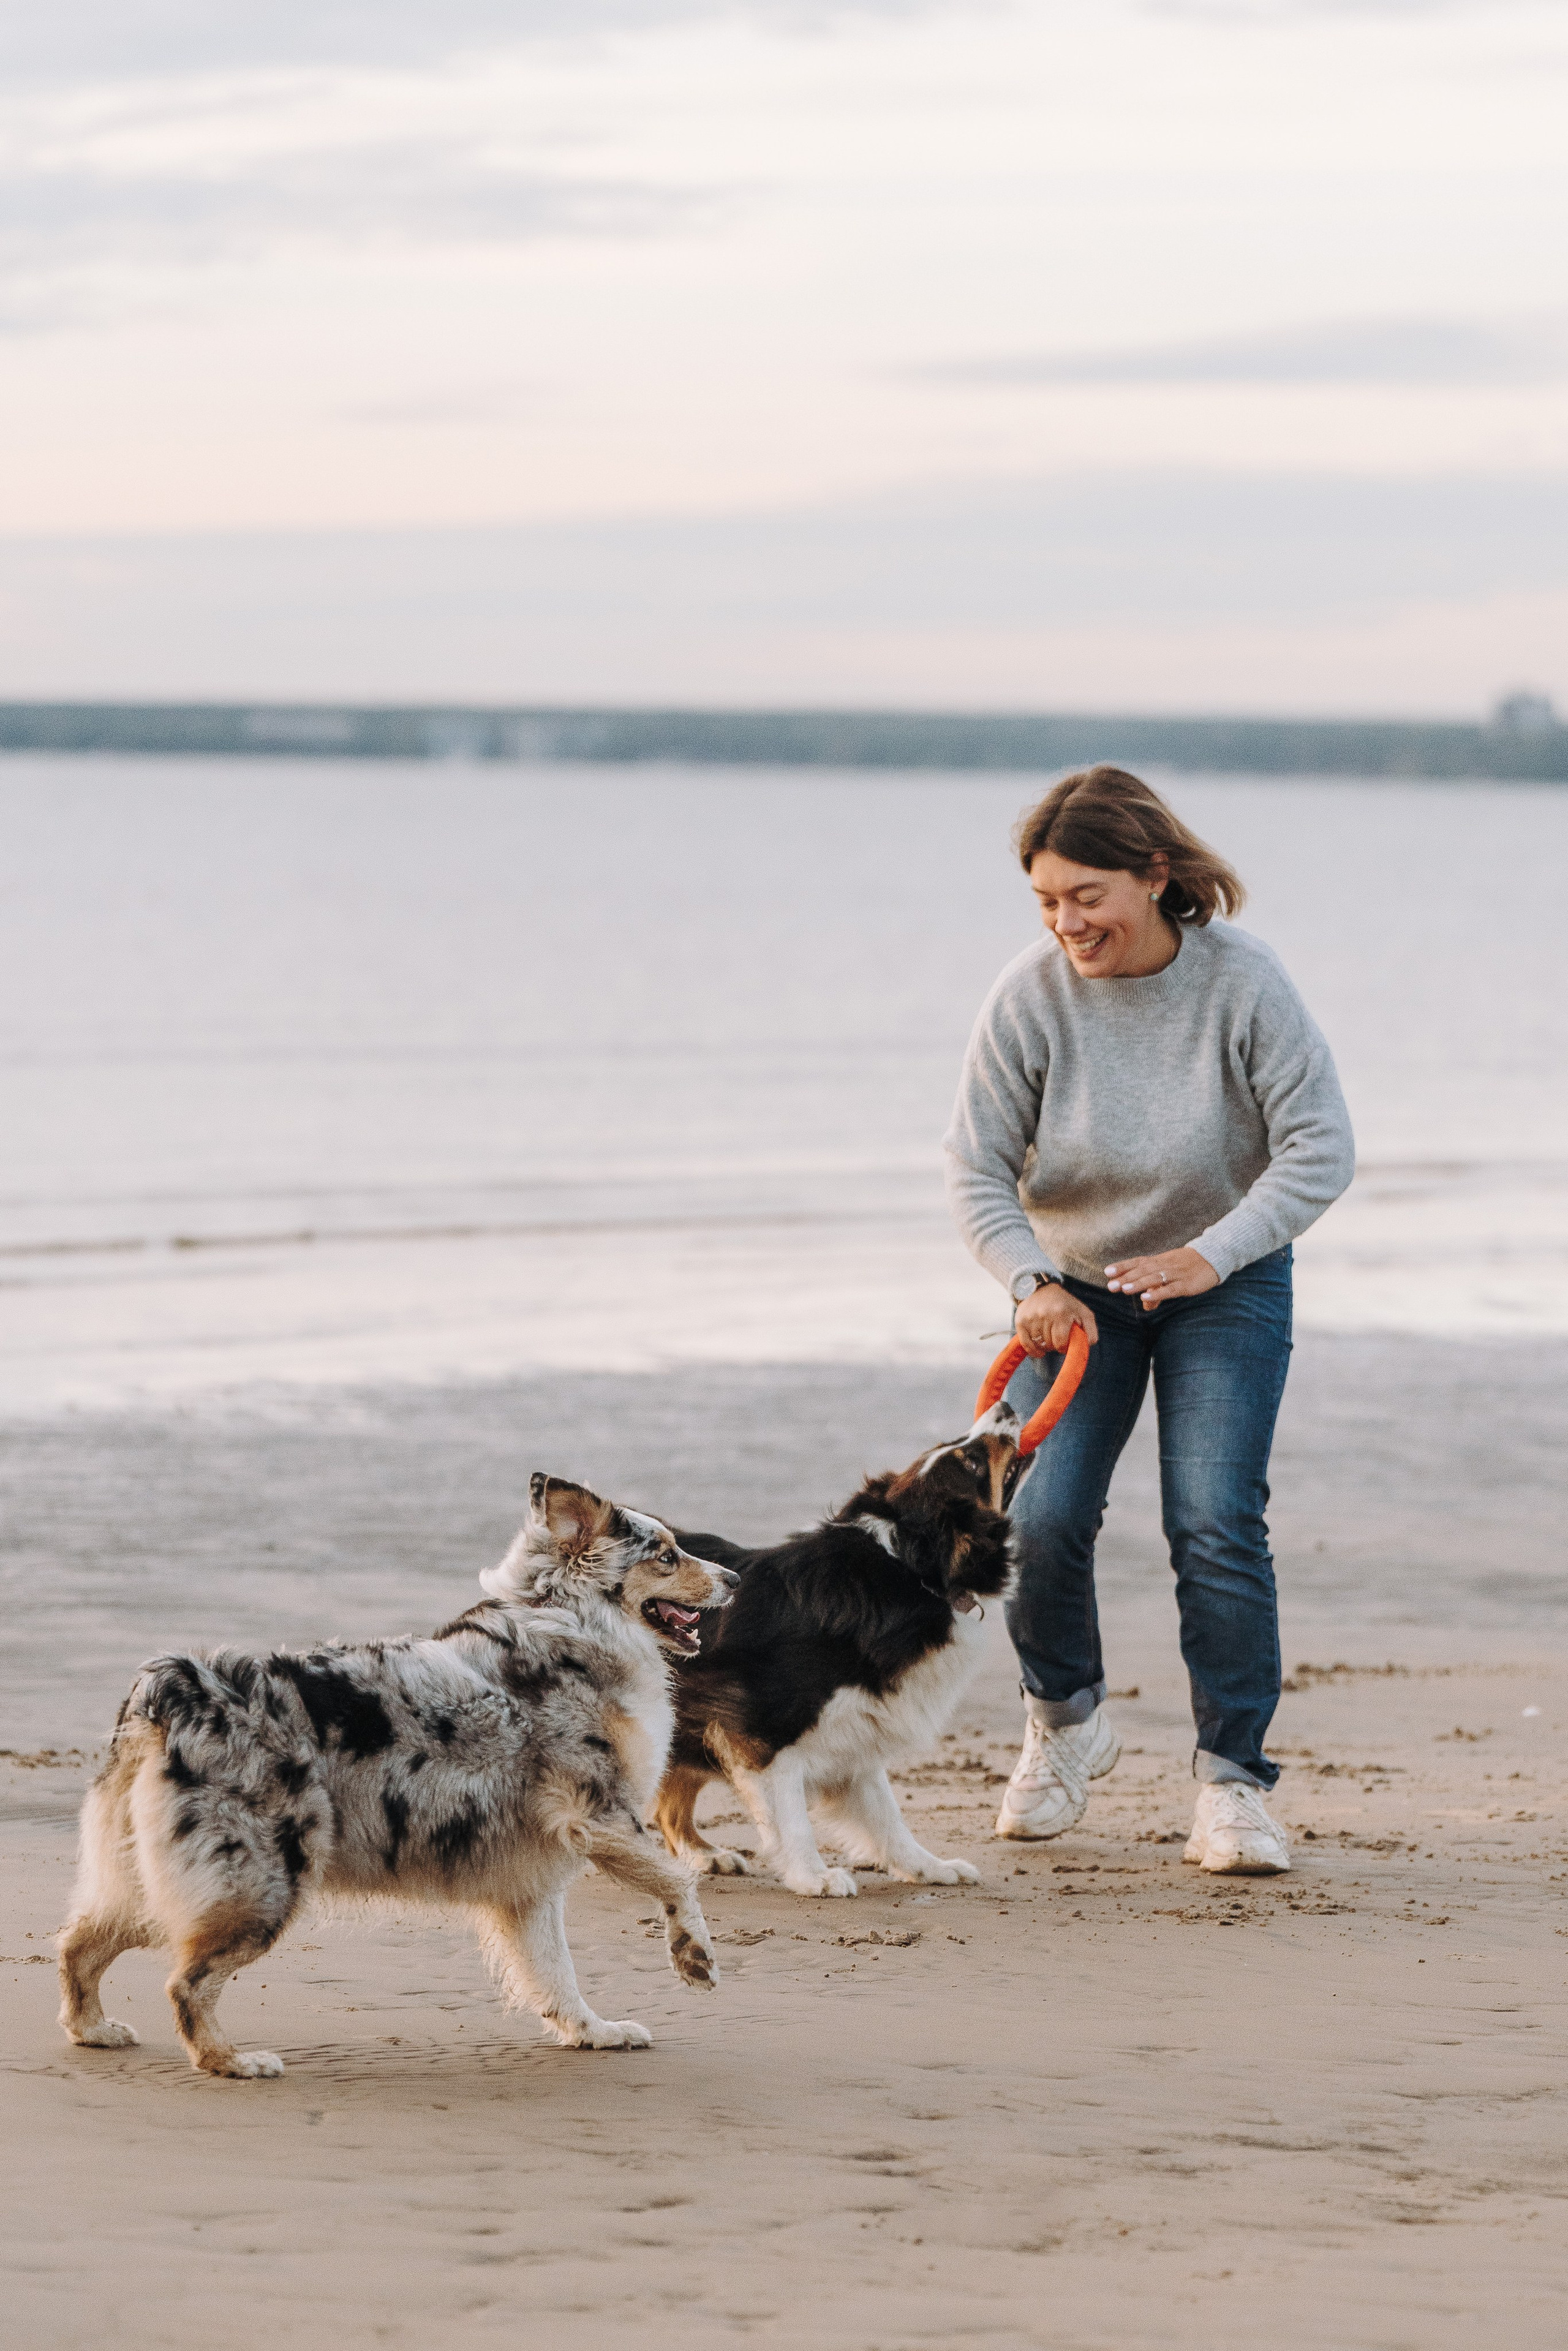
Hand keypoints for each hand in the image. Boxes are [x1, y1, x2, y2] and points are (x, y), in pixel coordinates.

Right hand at [1014, 1281, 1097, 1357]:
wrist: (1041, 1288)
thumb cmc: (1065, 1303)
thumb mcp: (1083, 1312)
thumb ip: (1091, 1329)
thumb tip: (1089, 1344)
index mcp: (1061, 1313)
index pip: (1060, 1342)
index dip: (1064, 1347)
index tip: (1065, 1343)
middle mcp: (1044, 1314)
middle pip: (1049, 1344)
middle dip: (1054, 1345)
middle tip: (1056, 1339)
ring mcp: (1030, 1318)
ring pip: (1038, 1344)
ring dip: (1044, 1346)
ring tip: (1048, 1339)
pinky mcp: (1020, 1321)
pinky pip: (1025, 1343)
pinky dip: (1032, 1350)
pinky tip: (1038, 1351)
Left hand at [1104, 1246, 1219, 1311]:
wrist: (1213, 1257)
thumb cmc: (1187, 1266)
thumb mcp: (1170, 1274)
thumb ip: (1156, 1289)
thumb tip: (1146, 1304)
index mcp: (1159, 1261)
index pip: (1137, 1262)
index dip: (1122, 1266)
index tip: (1107, 1271)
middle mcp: (1164, 1265)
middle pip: (1142, 1271)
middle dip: (1125, 1278)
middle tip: (1110, 1286)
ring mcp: (1175, 1274)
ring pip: (1154, 1278)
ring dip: (1138, 1284)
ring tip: (1124, 1289)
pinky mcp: (1186, 1284)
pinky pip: (1170, 1289)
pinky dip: (1158, 1292)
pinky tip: (1147, 1297)